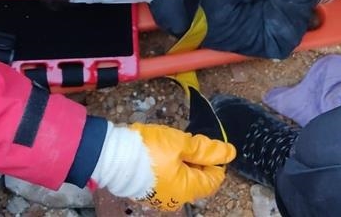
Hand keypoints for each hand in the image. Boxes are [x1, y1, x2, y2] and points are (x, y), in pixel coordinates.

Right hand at [91, 122, 235, 211]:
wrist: (111, 156)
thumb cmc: (148, 150)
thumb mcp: (180, 143)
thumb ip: (206, 149)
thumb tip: (229, 153)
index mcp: (188, 189)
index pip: (214, 178)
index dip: (214, 159)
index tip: (204, 143)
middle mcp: (175, 199)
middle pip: (197, 179)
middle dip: (195, 159)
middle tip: (184, 141)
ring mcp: (160, 198)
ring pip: (180, 178)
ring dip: (180, 161)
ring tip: (169, 145)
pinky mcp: (146, 192)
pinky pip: (165, 180)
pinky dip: (166, 167)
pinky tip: (157, 153)